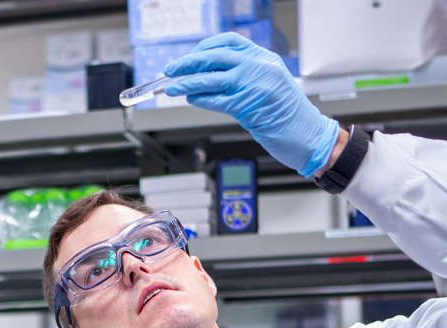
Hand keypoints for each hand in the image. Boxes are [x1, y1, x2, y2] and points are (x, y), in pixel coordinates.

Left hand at [163, 32, 339, 177]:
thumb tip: (208, 76)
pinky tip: (191, 99)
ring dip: (186, 83)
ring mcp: (253, 85)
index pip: (229, 42)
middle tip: (171, 70)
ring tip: (171, 87)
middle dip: (188, 63)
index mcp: (264, 57)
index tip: (190, 56)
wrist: (307, 135)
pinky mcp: (247, 106)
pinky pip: (215, 100)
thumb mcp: (268, 84)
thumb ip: (243, 75)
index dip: (205, 47)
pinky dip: (200, 99)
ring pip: (210, 79)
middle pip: (215, 57)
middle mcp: (259, 66)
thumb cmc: (286, 114)